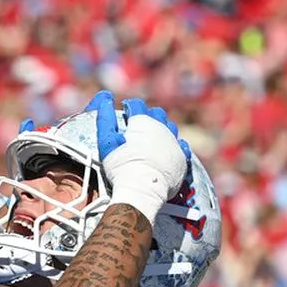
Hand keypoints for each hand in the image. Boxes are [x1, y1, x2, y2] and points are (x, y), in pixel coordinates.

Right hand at [89, 91, 186, 221]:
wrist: (142, 190)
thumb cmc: (121, 167)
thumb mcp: (107, 141)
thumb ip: (105, 118)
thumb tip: (104, 96)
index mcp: (143, 121)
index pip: (137, 104)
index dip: (130, 106)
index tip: (126, 111)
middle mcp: (162, 127)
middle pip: (157, 113)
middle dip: (148, 116)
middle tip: (139, 126)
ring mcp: (174, 142)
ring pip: (171, 127)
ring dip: (162, 129)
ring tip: (153, 138)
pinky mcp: (182, 158)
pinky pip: (181, 145)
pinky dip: (174, 145)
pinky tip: (168, 150)